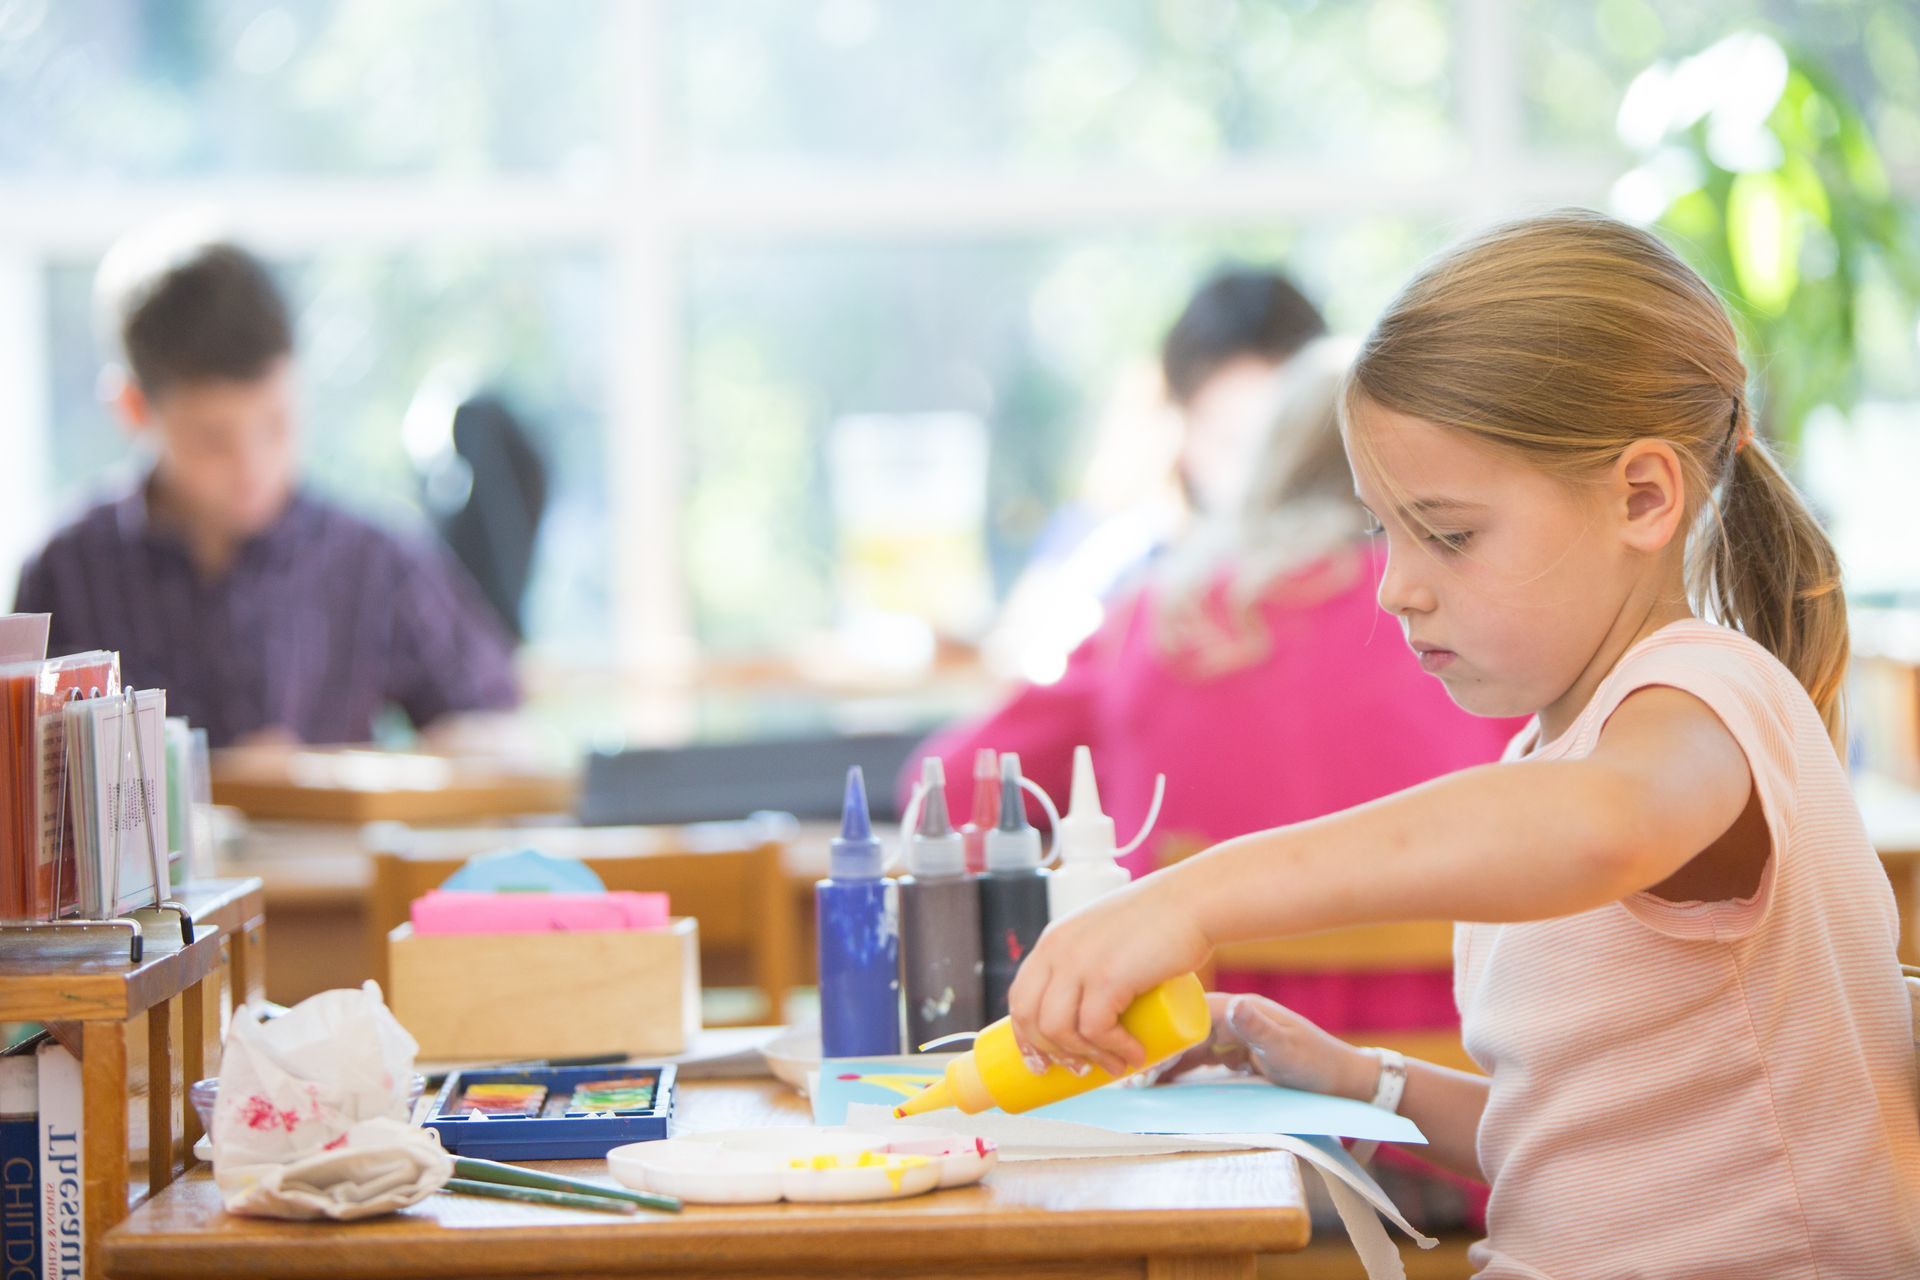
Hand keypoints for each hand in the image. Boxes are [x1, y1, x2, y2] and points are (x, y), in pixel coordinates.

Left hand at [1007, 876, 1213, 1077]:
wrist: (1194, 901)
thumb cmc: (1161, 921)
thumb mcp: (1108, 935)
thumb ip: (1093, 958)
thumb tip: (1093, 1010)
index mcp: (1054, 941)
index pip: (1020, 996)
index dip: (1026, 1036)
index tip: (1043, 1061)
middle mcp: (1058, 950)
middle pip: (1031, 1017)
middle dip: (1050, 1053)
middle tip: (1080, 1071)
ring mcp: (1079, 963)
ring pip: (1058, 1030)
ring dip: (1086, 1057)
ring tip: (1116, 1066)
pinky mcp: (1107, 977)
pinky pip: (1096, 1030)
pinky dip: (1114, 1050)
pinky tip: (1134, 1055)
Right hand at [1148, 992, 1378, 1100]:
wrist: (1341, 1081)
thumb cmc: (1316, 1064)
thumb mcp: (1286, 1050)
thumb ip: (1259, 1028)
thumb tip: (1236, 1005)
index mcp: (1240, 1009)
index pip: (1190, 1015)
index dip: (1163, 1031)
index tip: (1140, 1052)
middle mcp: (1232, 1017)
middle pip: (1182, 1028)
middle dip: (1156, 1046)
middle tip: (1128, 1071)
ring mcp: (1232, 1035)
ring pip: (1186, 1043)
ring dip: (1163, 1059)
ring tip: (1135, 1079)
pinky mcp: (1235, 1053)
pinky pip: (1197, 1058)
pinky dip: (1178, 1068)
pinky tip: (1160, 1081)